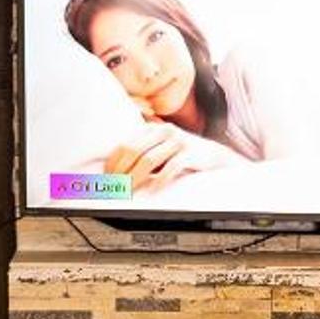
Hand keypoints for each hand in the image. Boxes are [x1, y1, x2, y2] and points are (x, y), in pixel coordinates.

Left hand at [104, 123, 236, 193]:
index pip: (125, 144)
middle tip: (114, 187)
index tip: (107, 178)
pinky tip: (152, 190)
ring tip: (129, 190)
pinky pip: (171, 167)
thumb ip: (143, 150)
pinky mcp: (190, 153)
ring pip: (149, 159)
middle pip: (134, 150)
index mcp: (152, 127)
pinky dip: (160, 180)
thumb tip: (116, 170)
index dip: (114, 162)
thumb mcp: (161, 146)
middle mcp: (163, 130)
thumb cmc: (183, 154)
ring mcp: (178, 141)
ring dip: (136, 177)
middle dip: (121, 171)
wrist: (213, 155)